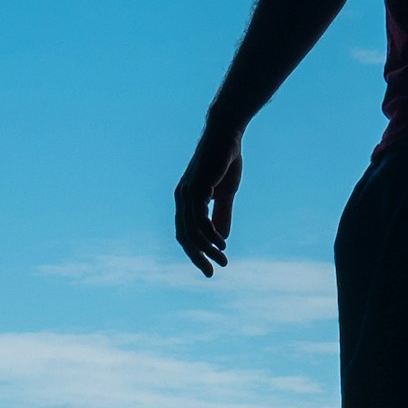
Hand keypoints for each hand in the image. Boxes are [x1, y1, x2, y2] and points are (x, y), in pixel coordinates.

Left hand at [174, 126, 242, 274]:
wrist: (226, 135)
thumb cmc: (225, 161)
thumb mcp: (225, 194)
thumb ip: (222, 215)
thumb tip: (222, 238)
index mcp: (185, 200)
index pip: (185, 233)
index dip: (195, 251)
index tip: (209, 266)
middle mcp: (181, 198)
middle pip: (184, 237)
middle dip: (197, 257)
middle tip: (211, 272)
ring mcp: (187, 193)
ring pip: (192, 231)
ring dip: (208, 248)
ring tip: (223, 259)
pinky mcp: (197, 188)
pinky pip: (200, 219)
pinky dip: (210, 234)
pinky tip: (221, 243)